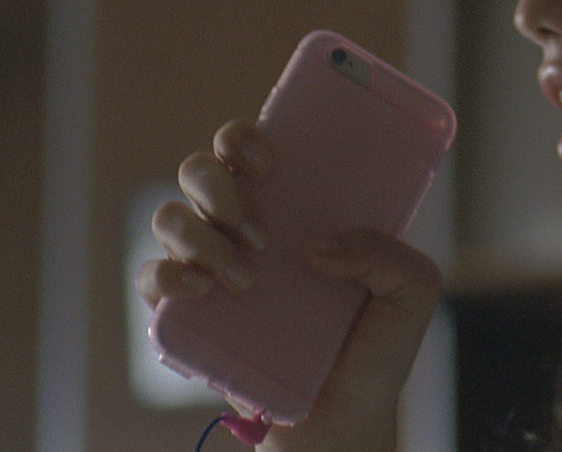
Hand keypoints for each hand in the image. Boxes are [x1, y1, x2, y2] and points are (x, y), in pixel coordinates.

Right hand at [135, 120, 441, 450]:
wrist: (344, 421)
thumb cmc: (375, 351)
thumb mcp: (413, 292)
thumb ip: (390, 255)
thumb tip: (320, 247)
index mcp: (293, 210)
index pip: (247, 150)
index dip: (243, 139)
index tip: (269, 161)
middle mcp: (244, 231)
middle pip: (199, 173)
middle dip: (218, 187)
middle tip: (261, 232)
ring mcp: (211, 270)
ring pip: (169, 219)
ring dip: (200, 236)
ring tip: (246, 277)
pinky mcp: (187, 318)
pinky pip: (149, 280)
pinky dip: (165, 276)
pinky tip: (199, 289)